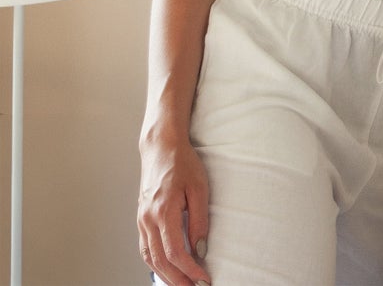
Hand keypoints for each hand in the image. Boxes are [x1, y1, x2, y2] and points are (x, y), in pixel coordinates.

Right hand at [138, 131, 210, 284]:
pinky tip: (165, 269)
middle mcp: (148, 219)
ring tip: (181, 285)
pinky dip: (154, 264)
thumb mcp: (199, 187)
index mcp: (163, 211)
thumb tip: (201, 248)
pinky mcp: (141, 219)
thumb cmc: (182, 163)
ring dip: (165, 275)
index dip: (189, 269)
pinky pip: (145, 248)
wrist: (161, 148)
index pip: (175, 252)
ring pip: (149, 258)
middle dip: (177, 279)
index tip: (203, 278)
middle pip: (160, 261)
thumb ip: (199, 219)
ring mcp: (141, 220)